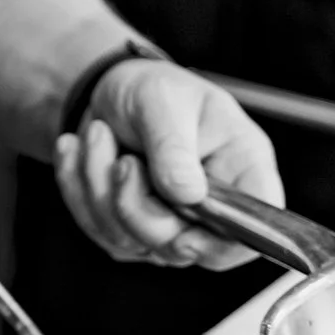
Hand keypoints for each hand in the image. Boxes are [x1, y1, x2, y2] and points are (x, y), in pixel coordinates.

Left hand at [53, 60, 281, 268]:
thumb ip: (174, 147)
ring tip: (97, 135)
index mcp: (242, 168)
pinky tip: (79, 150)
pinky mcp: (130, 228)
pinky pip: (99, 229)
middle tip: (121, 159)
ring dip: (99, 187)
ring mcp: (171, 222)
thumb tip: (188, 194)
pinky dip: (79, 189)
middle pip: (182, 246)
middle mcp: (212, 205)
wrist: (106, 91)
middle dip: (136, 206)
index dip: (222, 247)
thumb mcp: (163, 100)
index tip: (180, 233)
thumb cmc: (150, 88)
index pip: (255, 230)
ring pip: (132, 241)